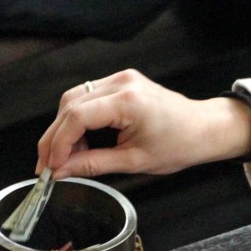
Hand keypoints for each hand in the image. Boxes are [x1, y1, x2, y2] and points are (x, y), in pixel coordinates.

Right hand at [36, 70, 250, 179]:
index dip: (58, 143)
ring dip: (63, 128)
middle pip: (70, 104)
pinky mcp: (121, 82)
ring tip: (65, 157)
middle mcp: (121, 83)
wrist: (204, 128)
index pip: (77, 116)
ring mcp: (121, 78)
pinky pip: (87, 96)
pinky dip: (77, 119)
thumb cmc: (179, 144)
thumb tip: (61, 171)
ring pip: (74, 98)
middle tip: (47, 165)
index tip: (51, 167)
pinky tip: (80, 141)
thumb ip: (93, 164)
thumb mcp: (134, 161)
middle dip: (54, 137)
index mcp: (128, 101)